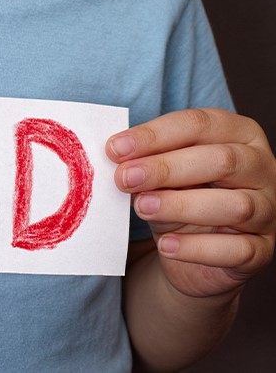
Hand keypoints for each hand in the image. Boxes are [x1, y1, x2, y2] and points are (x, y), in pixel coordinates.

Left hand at [108, 108, 275, 298]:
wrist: (192, 251)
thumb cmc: (178, 197)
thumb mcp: (161, 174)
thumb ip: (146, 162)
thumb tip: (117, 156)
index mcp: (238, 134)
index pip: (200, 124)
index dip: (156, 134)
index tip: (116, 148)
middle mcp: (262, 167)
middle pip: (221, 160)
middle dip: (166, 168)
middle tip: (125, 178)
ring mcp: (269, 209)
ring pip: (234, 205)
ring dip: (181, 205)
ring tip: (142, 207)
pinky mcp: (262, 249)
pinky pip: (236, 250)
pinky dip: (197, 248)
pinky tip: (166, 245)